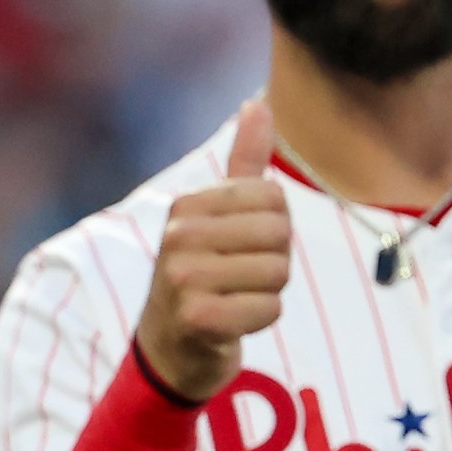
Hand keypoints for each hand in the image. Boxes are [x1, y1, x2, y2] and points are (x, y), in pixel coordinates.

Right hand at [136, 98, 292, 402]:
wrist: (171, 348)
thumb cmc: (205, 276)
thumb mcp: (219, 216)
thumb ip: (243, 162)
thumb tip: (258, 103)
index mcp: (188, 206)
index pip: (275, 199)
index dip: (274, 229)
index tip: (242, 249)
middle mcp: (179, 236)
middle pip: (280, 235)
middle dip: (274, 262)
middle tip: (239, 279)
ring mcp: (184, 278)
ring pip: (279, 273)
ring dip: (268, 293)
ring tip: (234, 298)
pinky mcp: (198, 318)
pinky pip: (270, 309)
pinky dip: (261, 320)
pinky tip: (232, 322)